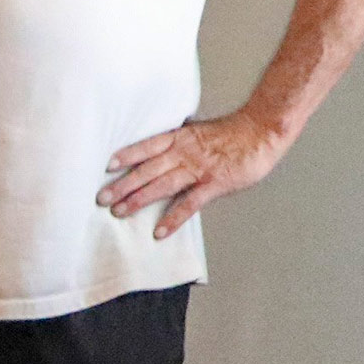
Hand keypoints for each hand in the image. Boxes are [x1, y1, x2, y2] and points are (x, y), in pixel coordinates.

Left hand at [101, 111, 285, 237]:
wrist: (262, 131)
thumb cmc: (233, 133)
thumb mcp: (200, 133)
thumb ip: (181, 144)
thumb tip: (161, 154)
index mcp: (180, 138)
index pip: (147, 145)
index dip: (127, 155)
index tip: (107, 165)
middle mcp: (184, 152)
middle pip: (147, 169)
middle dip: (123, 184)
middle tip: (101, 198)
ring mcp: (198, 169)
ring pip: (162, 185)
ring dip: (139, 199)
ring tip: (120, 212)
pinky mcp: (214, 184)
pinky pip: (189, 204)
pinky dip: (173, 219)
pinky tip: (159, 232)